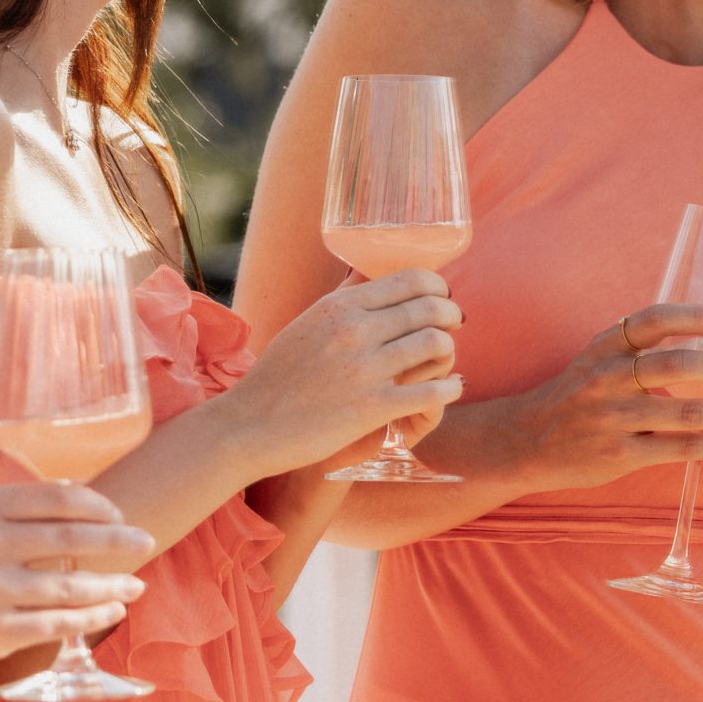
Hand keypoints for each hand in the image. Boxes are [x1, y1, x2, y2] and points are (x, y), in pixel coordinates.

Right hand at [0, 483, 153, 679]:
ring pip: (70, 586)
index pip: (56, 498)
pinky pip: (58, 624)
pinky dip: (91, 617)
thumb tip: (80, 494)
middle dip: (118, 538)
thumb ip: (15, 512)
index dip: (97, 504)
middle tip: (148, 540)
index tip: (119, 513)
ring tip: (137, 585)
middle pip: (71, 537)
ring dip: (112, 584)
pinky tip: (113, 611)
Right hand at [221, 270, 466, 476]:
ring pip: (437, 344)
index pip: (410, 279)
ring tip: (446, 360)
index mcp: (338, 306)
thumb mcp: (305, 324)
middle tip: (454, 327)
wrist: (248, 426)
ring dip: (450, 351)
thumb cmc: (276, 378)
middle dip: (451, 315)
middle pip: (430, 308)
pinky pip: (432, 391)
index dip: (438, 287)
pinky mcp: (372, 408)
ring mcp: (364, 369)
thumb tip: (365, 274)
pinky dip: (450, 389)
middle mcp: (353, 330)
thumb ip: (340, 302)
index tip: (442, 298)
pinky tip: (450, 390)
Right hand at [467, 304, 702, 493]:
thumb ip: (635, 346)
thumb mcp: (594, 359)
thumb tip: (697, 332)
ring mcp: (612, 419)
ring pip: (685, 412)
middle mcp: (607, 379)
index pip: (655, 321)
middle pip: (677, 365)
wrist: (523, 441)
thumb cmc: (571, 396)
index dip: (697, 317)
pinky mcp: (618, 455)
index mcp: (604, 348)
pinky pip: (675, 449)